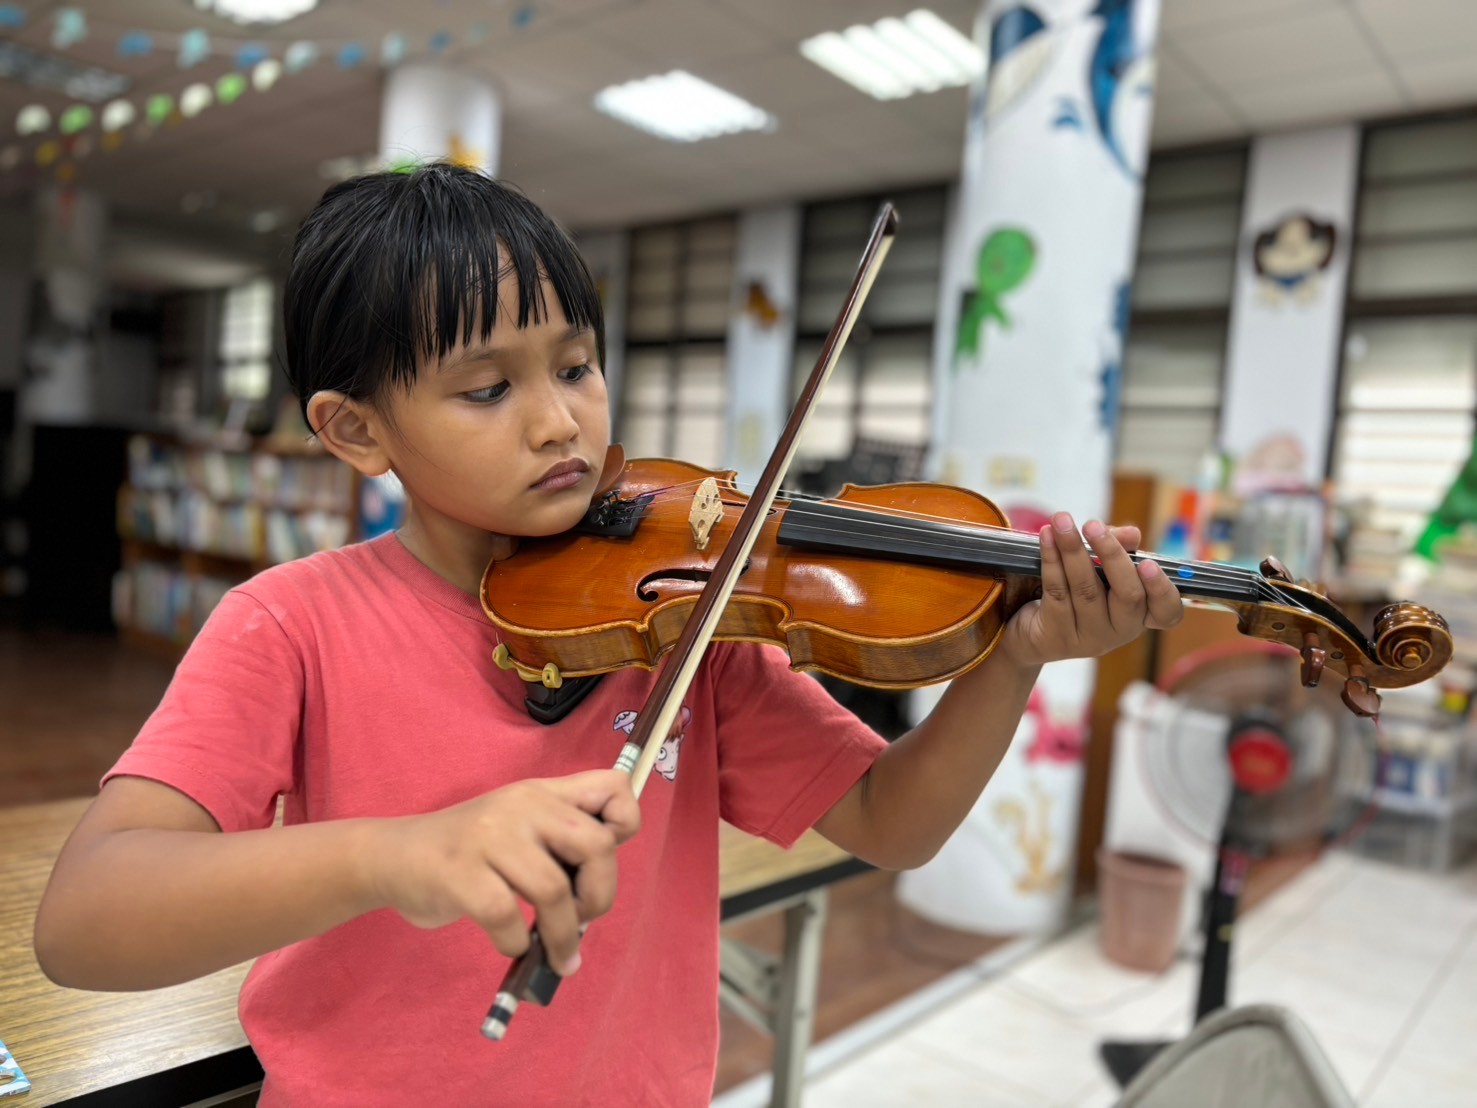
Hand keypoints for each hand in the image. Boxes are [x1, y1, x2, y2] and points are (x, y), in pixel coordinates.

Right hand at [363, 770, 640, 974]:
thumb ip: (559, 840)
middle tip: (583, 918)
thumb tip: (600, 891)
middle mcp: (521, 805)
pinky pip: (506, 915)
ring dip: (562, 936)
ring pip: (552, 889)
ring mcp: (489, 836)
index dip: (625, 823)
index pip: (612, 785)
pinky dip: (515, 942)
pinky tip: (511, 946)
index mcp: (542, 793)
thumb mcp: (517, 827)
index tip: (603, 862)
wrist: (392, 856)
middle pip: (595, 844)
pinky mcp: (460, 872)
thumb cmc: (467, 852)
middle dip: (600, 894)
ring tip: (557, 955)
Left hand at [999, 512, 1183, 667]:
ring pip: (1086, 589)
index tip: (1148, 564)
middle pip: (1128, 594)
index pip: (1167, 612)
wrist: (1030, 630)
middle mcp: (1121, 630)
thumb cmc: (1076, 590)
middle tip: (1092, 525)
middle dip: (1110, 554)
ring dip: (1072, 549)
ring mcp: (1090, 636)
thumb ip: (1117, 548)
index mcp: (1141, 613)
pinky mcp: (1058, 635)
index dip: (1162, 590)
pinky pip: (1057, 591)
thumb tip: (1132, 534)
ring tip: (1061, 521)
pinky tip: (1047, 537)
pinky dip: (1051, 560)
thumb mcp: (1099, 566)